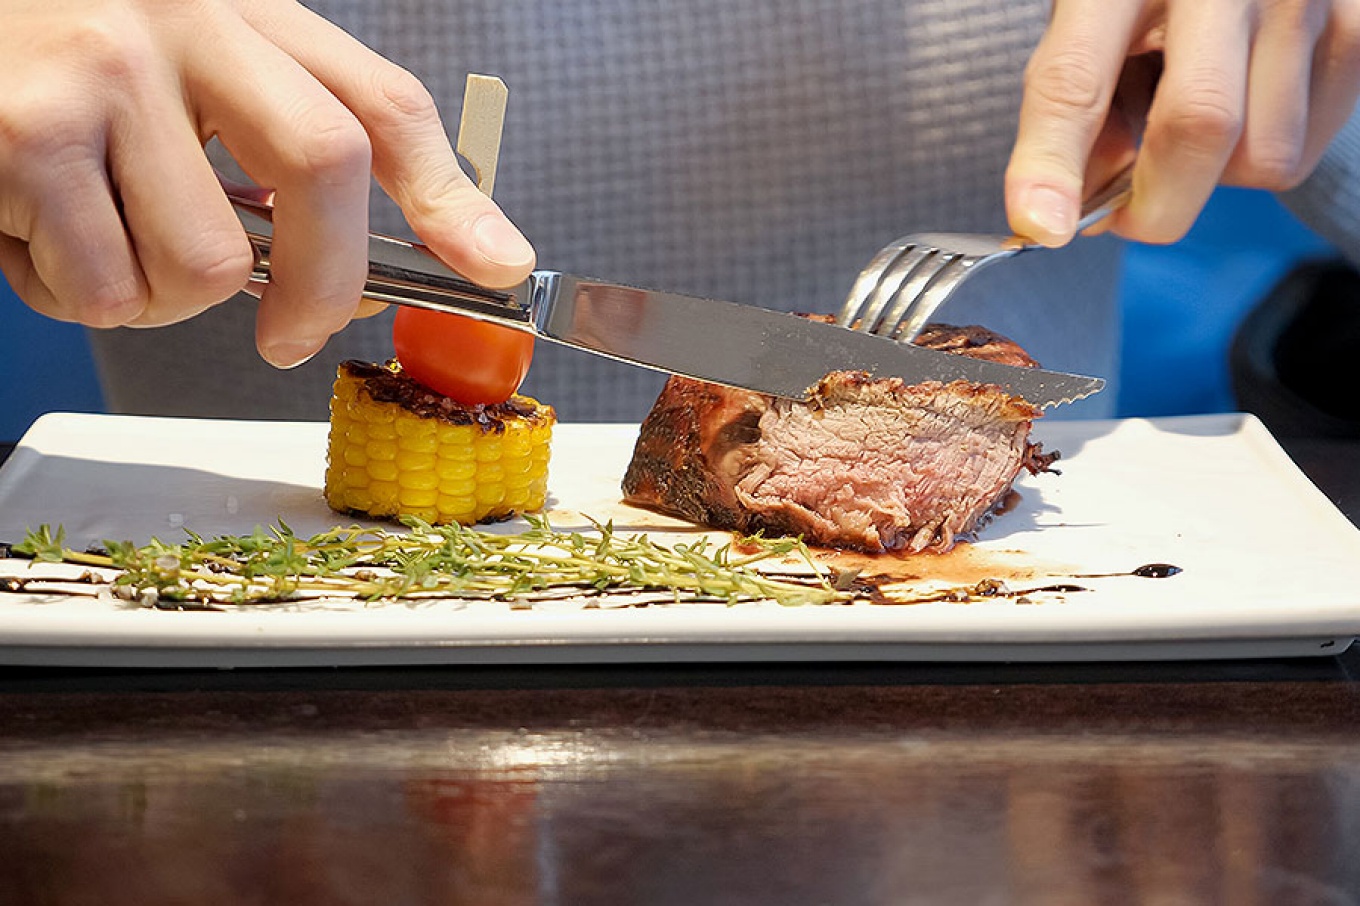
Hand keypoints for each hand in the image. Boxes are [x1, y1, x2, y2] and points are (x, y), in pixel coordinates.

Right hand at [0, 0, 534, 367]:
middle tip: (290, 335)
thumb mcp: (185, 82)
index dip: (448, 193)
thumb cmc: (64, 73)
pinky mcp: (30, 132)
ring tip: (100, 237)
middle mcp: (184, 21)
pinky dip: (78, 295)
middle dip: (325, 283)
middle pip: (326, 162)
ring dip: (158, 296)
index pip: (379, 100)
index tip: (499, 264)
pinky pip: (107, 287)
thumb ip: (273, 158)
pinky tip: (39, 233)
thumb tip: (358, 283)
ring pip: (207, 263)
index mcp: (242, 14)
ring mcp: (108, 70)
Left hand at [1006, 0, 1359, 246]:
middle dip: (1154, 204)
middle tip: (1124, 210)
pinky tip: (1243, 107)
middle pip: (1198, 127)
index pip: (1077, 78)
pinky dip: (1261, 156)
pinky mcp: (1354, 26)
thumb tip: (1067, 209)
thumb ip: (1075, 105)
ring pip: (1261, 157)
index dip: (1052, 162)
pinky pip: (1304, 150)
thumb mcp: (1092, 24)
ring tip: (1193, 120)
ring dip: (1214, 176)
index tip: (1043, 226)